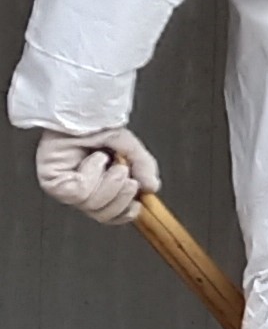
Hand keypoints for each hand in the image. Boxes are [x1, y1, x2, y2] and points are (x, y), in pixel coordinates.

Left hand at [34, 127, 159, 225]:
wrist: (80, 113)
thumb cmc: (97, 126)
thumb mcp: (130, 149)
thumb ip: (143, 168)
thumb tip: (152, 188)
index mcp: (99, 187)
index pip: (110, 215)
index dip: (124, 214)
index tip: (138, 205)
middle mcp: (81, 191)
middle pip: (103, 215)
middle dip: (121, 197)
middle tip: (129, 179)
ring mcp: (65, 189)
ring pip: (92, 205)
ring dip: (108, 182)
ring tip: (109, 161)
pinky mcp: (52, 184)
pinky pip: (79, 193)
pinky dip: (92, 175)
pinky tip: (93, 159)